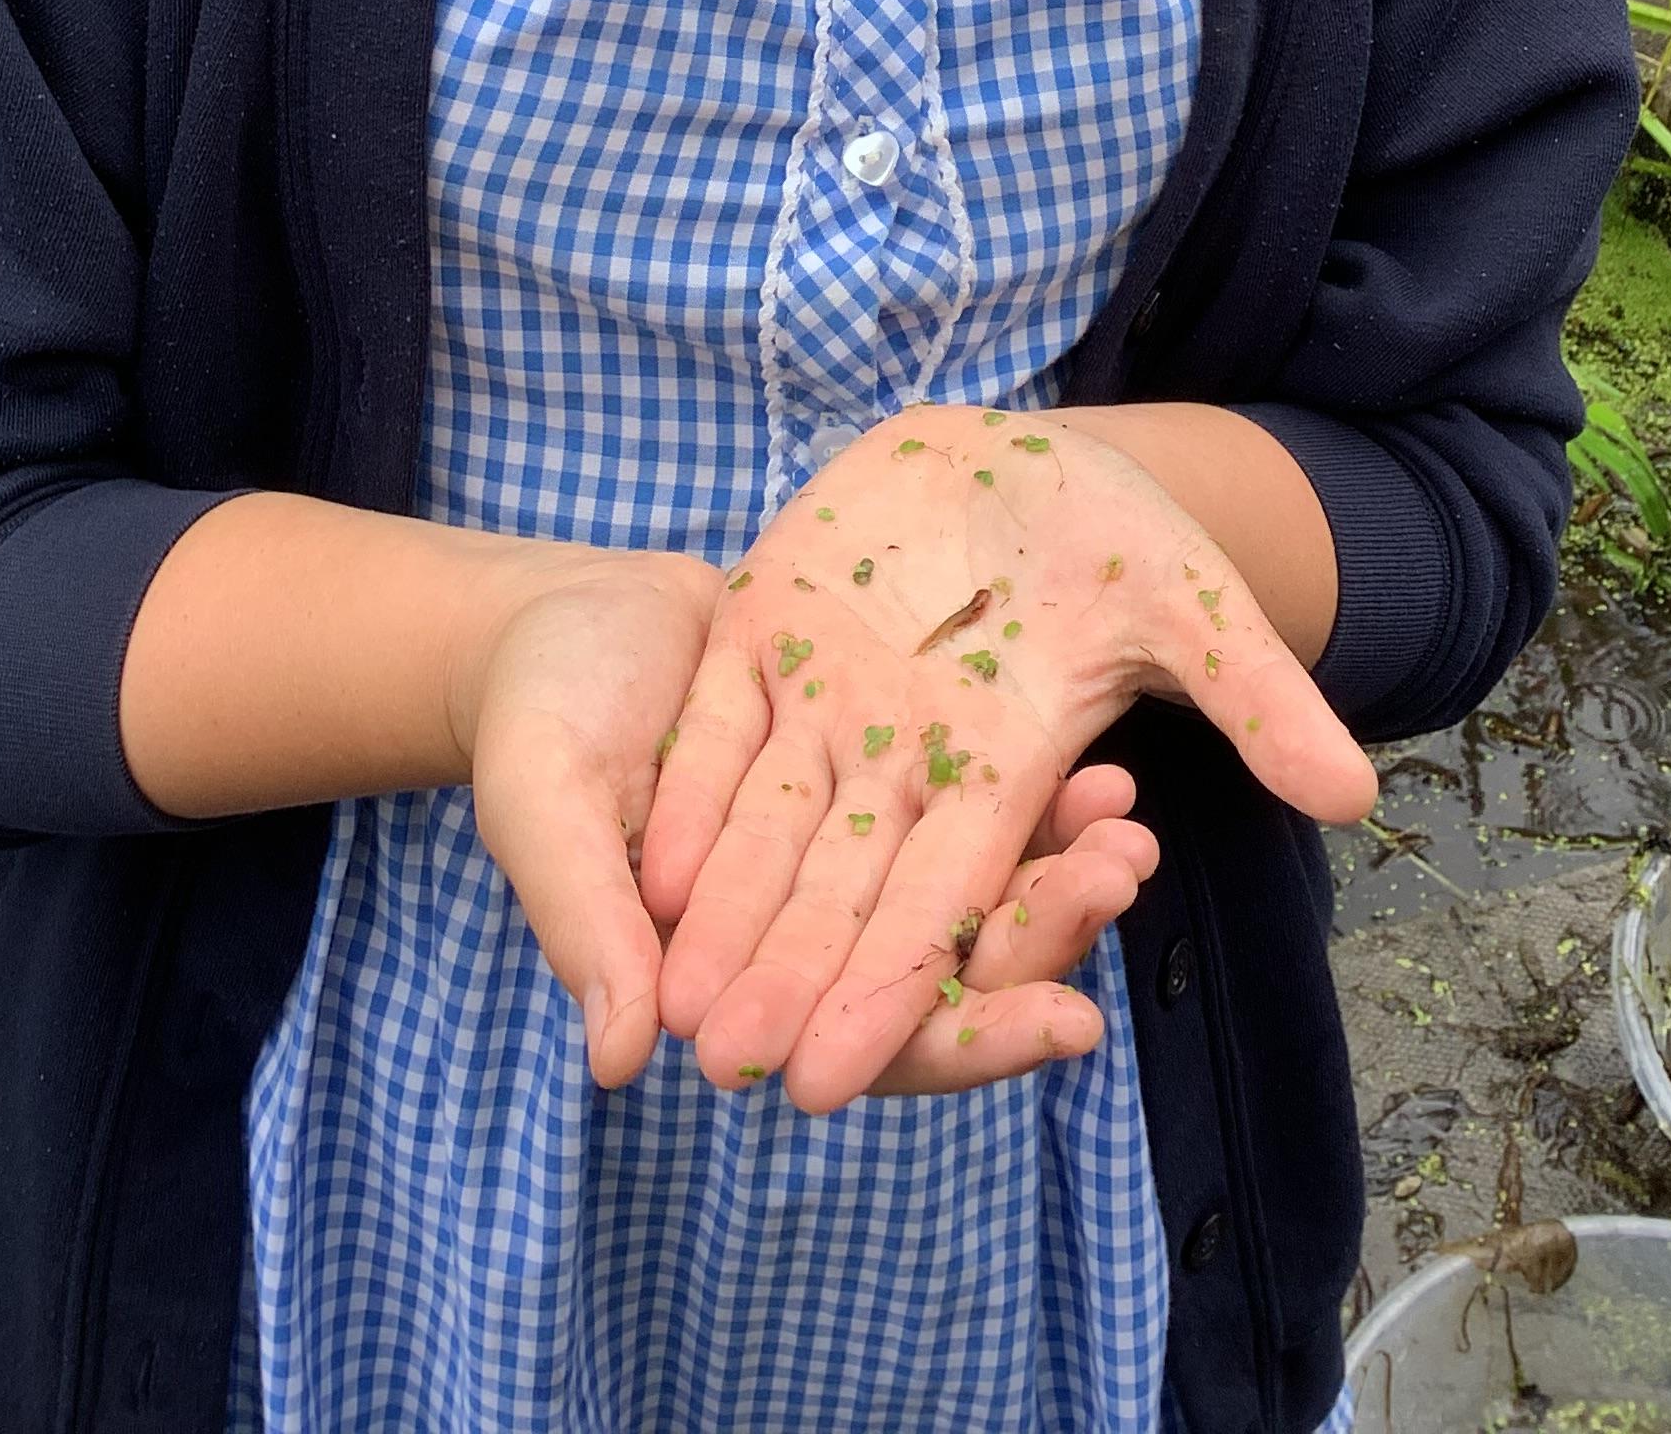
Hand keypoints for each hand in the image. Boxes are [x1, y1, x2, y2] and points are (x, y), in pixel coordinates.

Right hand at [454, 545, 1161, 1098]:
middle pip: (959, 959)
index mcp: (752, 968)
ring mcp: (859, 835)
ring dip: (1061, 860)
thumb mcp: (545, 809)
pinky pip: (973, 785)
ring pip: (980, 877)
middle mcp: (824, 919)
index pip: (880, 1037)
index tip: (1074, 1025)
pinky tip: (1105, 756)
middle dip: (1049, 929)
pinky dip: (1036, 784)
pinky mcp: (879, 753)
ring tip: (1132, 821)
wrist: (562, 611)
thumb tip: (623, 1060)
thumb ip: (586, 924)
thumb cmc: (538, 720)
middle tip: (1123, 875)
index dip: (973, 1038)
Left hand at [642, 406, 1377, 1109]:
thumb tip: (1356, 796)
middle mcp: (906, 750)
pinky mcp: (769, 623)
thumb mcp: (1189, 601)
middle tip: (729, 1070)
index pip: (946, 895)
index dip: (892, 983)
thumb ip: (1255, 698)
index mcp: (1000, 760)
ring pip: (763, 824)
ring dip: (719, 913)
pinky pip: (716, 721)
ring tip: (668, 1005)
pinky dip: (682, 789)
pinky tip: (638, 860)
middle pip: (842, 886)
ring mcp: (829, 689)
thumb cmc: (1116, 532)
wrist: (1023, 449)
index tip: (838, 1072)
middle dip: (789, 979)